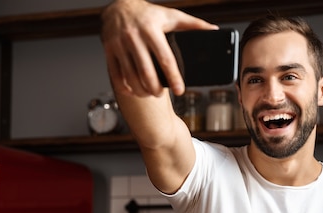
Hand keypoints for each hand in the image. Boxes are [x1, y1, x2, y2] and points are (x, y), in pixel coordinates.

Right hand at [101, 0, 217, 96]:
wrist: (119, 5)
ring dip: (141, 90)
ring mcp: (119, 44)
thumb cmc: (149, 14)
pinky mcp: (108, 50)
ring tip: (150, 93)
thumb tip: (214, 30)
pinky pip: (115, 74)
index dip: (174, 77)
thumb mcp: (172, 16)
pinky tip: (133, 91)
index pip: (165, 59)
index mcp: (152, 30)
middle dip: (155, 88)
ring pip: (131, 76)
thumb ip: (193, 24)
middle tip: (161, 93)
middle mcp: (134, 37)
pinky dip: (124, 87)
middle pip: (147, 72)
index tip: (180, 90)